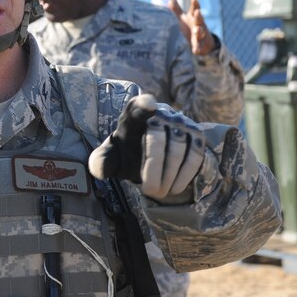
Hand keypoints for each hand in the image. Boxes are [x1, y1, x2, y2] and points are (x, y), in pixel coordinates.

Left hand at [89, 94, 205, 199]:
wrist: (149, 158)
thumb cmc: (126, 155)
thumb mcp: (111, 159)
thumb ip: (101, 162)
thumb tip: (100, 169)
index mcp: (133, 115)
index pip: (137, 106)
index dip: (144, 105)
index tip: (149, 104)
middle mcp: (159, 113)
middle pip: (157, 139)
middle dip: (153, 169)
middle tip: (149, 191)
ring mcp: (180, 122)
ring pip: (178, 149)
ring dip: (168, 175)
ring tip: (159, 192)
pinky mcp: (196, 136)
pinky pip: (195, 156)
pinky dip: (184, 175)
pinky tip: (174, 188)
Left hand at [168, 0, 215, 55]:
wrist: (204, 43)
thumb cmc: (191, 27)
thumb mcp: (183, 18)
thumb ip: (176, 8)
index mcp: (194, 18)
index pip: (195, 9)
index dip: (195, 4)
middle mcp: (199, 25)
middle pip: (199, 20)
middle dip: (198, 16)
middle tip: (197, 12)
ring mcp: (201, 35)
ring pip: (201, 33)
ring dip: (199, 31)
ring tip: (196, 30)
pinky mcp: (200, 45)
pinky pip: (199, 47)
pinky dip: (197, 49)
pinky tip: (195, 51)